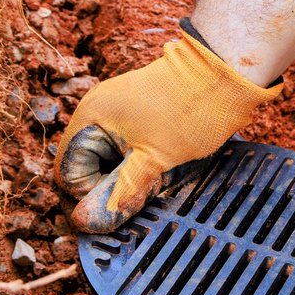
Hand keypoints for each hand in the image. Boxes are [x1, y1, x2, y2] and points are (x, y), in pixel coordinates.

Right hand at [55, 26, 280, 231]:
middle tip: (134, 210)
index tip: (112, 219)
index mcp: (91, 117)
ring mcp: (118, 112)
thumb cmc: (192, 111)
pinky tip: (157, 176)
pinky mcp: (138, 115)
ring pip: (108, 162)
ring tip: (151, 191)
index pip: (67, 174)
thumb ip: (120, 192)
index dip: (86, 200)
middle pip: (86, 168)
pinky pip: (125, 150)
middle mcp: (97, 112)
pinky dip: (136, 167)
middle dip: (106, 192)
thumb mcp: (155, 160)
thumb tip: (83, 223)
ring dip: (124, 182)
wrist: (228, 72)